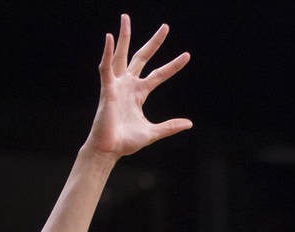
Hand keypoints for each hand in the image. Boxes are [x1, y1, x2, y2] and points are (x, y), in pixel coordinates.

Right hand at [86, 13, 191, 158]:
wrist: (109, 150)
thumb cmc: (126, 142)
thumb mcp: (152, 132)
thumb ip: (169, 126)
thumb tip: (189, 123)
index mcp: (139, 93)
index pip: (159, 75)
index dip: (173, 66)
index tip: (187, 55)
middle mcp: (128, 85)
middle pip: (142, 57)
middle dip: (154, 42)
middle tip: (166, 26)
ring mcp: (117, 85)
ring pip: (121, 55)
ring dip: (124, 36)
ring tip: (125, 17)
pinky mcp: (107, 89)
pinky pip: (105, 67)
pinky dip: (106, 53)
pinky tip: (109, 38)